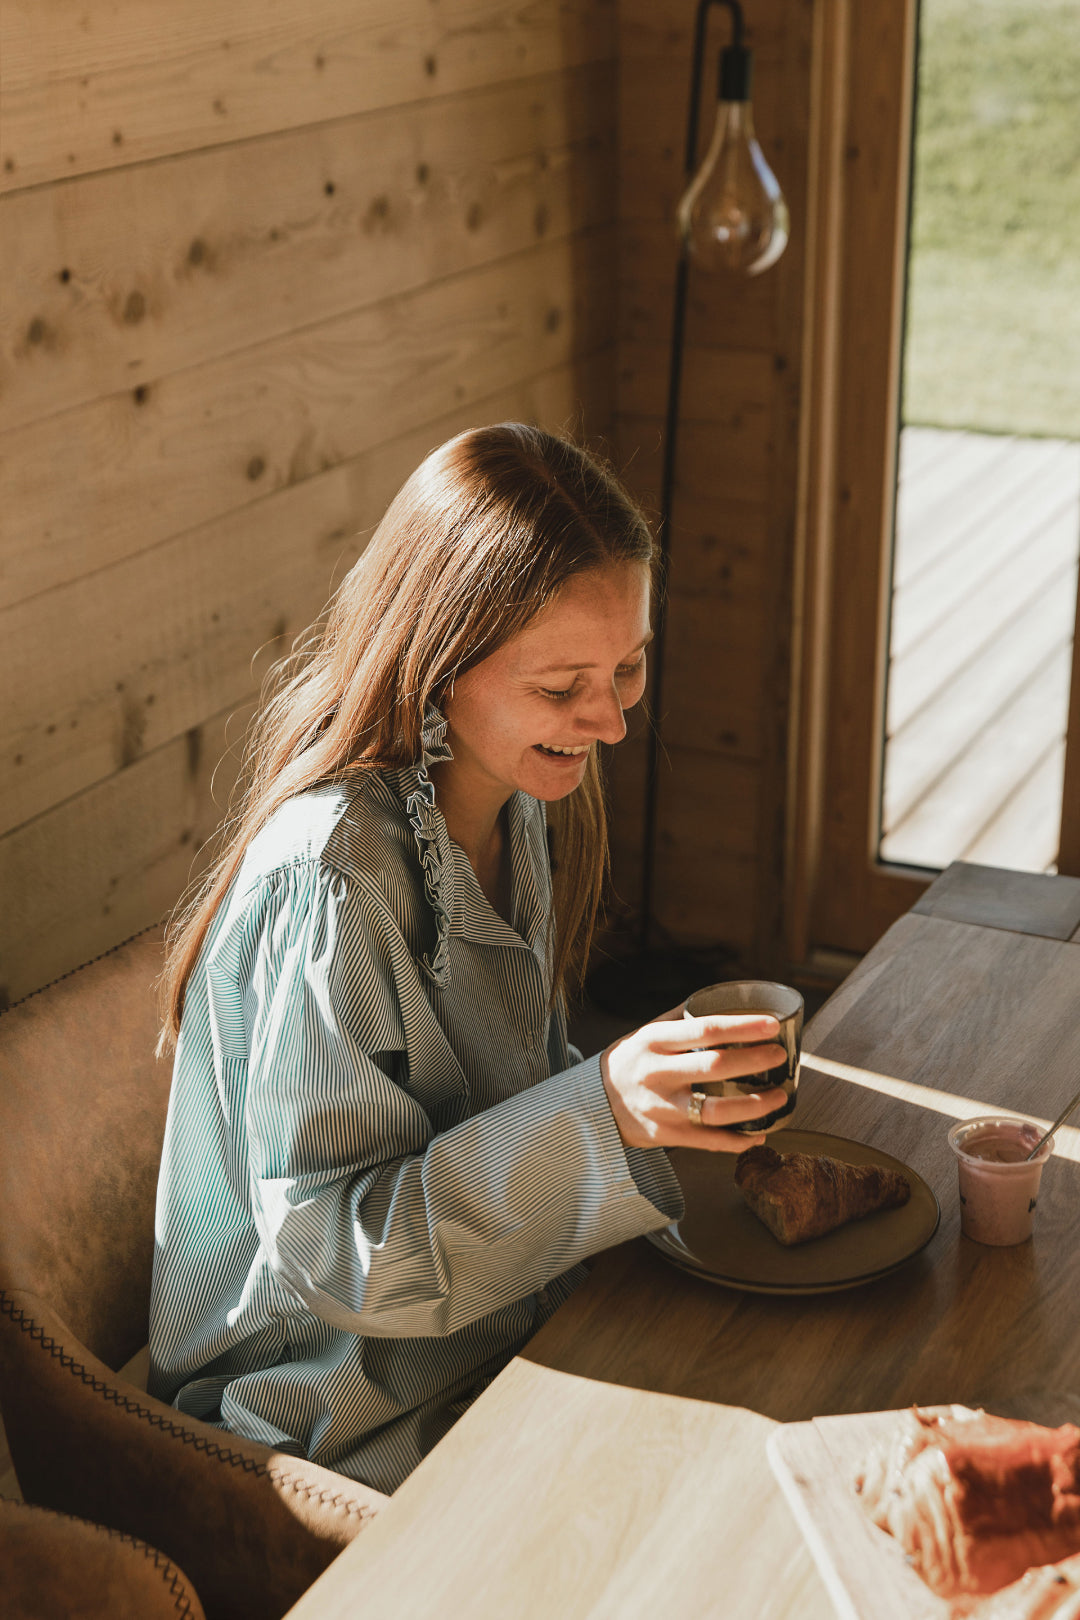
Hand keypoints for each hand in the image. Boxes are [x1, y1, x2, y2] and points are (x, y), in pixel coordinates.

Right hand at [600, 1010, 787, 1152]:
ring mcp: (662, 1107)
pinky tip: (759, 1133)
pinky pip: (709, 1142)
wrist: (592, 1103)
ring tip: (780, 1096)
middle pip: (714, 1066)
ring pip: (716, 1110)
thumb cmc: (629, 1061)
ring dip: (755, 1105)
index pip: (704, 1029)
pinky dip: (738, 1140)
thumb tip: (726, 999)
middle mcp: (657, 1073)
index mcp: (654, 1041)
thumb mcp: (646, 1033)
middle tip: (780, 1056)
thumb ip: (681, 1018)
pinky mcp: (665, 1135)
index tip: (772, 1024)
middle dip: (755, 1061)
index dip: (742, 1026)